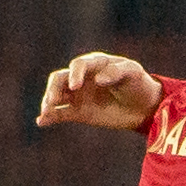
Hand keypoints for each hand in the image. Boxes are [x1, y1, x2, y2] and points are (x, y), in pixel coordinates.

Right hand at [37, 52, 161, 129]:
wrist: (144, 107)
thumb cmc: (139, 84)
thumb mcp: (133, 73)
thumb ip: (116, 72)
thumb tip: (98, 80)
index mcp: (95, 64)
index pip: (78, 65)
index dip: (75, 74)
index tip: (75, 87)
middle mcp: (82, 78)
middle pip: (60, 79)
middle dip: (54, 88)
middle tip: (53, 100)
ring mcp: (78, 95)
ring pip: (56, 95)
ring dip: (48, 102)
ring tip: (46, 111)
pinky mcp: (78, 112)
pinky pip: (60, 113)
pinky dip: (50, 117)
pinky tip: (41, 121)